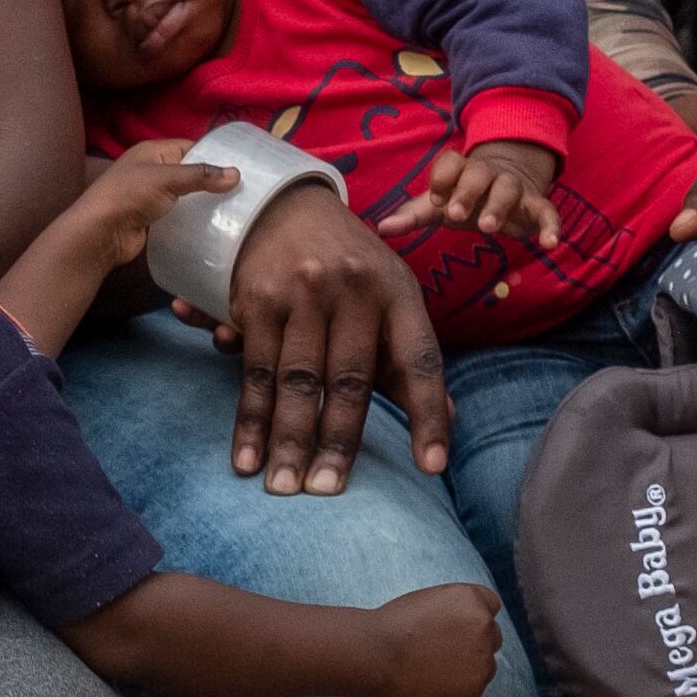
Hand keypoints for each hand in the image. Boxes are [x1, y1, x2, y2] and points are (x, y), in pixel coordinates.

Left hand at [72, 141, 239, 267]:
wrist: (100, 233)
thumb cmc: (129, 196)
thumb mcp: (166, 179)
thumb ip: (201, 176)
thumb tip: (236, 174)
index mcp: (152, 151)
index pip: (191, 146)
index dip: (214, 154)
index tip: (242, 166)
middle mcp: (152, 170)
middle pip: (189, 171)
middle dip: (212, 180)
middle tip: (243, 190)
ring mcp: (151, 195)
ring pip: (185, 194)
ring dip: (203, 201)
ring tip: (235, 208)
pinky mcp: (152, 218)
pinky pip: (178, 214)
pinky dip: (193, 217)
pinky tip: (213, 224)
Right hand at [196, 183, 451, 493]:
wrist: (283, 203)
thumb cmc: (348, 264)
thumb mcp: (391, 296)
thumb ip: (409, 360)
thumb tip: (450, 420)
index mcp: (398, 292)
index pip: (420, 361)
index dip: (428, 416)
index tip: (431, 468)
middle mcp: (354, 289)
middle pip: (349, 379)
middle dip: (337, 441)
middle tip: (326, 493)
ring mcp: (302, 291)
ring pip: (297, 379)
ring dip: (287, 440)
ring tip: (284, 488)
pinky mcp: (258, 297)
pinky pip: (254, 368)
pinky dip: (248, 418)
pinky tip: (245, 458)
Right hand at [367, 582, 505, 696]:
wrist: (377, 654)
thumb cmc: (395, 624)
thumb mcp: (432, 599)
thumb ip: (459, 609)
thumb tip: (471, 627)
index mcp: (473, 600)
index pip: (490, 606)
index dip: (472, 617)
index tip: (457, 627)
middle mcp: (485, 627)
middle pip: (492, 636)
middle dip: (474, 642)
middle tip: (443, 650)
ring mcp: (482, 661)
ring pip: (486, 666)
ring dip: (469, 667)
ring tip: (434, 667)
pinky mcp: (473, 690)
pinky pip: (472, 690)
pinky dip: (456, 689)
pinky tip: (432, 682)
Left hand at [398, 138, 561, 250]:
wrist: (508, 185)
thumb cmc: (464, 198)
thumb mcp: (439, 206)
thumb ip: (412, 216)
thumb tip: (381, 229)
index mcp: (461, 171)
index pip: (450, 164)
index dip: (443, 179)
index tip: (436, 199)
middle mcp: (488, 174)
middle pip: (478, 174)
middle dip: (467, 192)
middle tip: (456, 214)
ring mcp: (514, 188)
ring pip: (508, 188)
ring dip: (498, 206)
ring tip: (488, 228)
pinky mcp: (536, 206)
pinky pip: (547, 212)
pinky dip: (550, 226)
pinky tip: (549, 244)